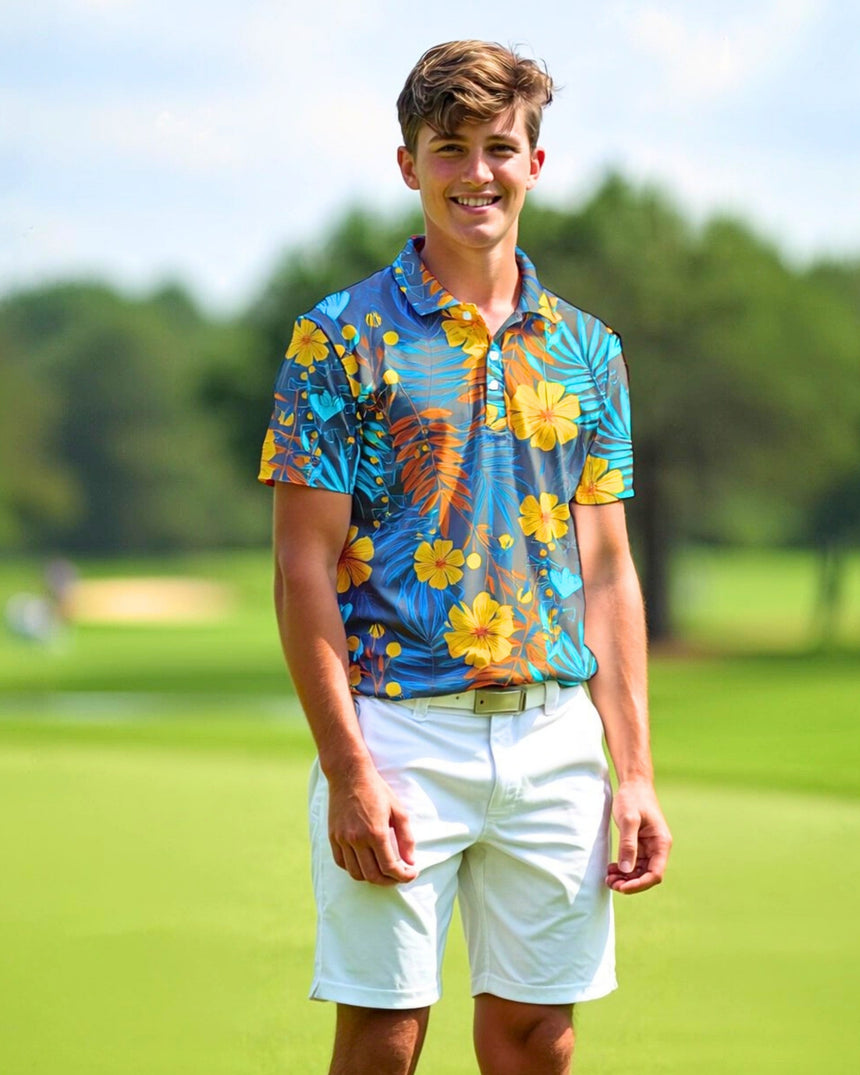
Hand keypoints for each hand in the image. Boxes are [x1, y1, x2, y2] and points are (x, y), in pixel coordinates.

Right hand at [327, 761, 417, 885]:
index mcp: (376, 832)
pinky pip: (342, 863)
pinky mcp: (333, 837)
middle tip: (399, 876)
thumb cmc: (376, 789)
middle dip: (390, 881)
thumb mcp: (398, 810)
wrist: (349, 774)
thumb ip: (406, 838)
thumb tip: (410, 862)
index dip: (404, 876)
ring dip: (372, 878)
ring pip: (356, 873)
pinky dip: (354, 869)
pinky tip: (364, 863)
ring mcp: (342, 839)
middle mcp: (357, 839)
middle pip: (373, 876)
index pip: (390, 867)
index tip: (412, 873)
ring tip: (383, 872)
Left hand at [606, 779, 671, 893]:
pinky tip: (611, 869)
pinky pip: (634, 863)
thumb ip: (628, 844)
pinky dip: (623, 869)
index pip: (655, 873)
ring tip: (608, 878)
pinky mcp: (640, 845)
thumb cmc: (633, 798)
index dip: (640, 884)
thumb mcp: (629, 820)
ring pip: (640, 871)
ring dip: (626, 878)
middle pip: (647, 876)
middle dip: (630, 883)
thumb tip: (625, 869)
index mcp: (661, 843)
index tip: (622, 888)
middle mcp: (658, 848)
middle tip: (610, 883)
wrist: (633, 784)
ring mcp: (649, 847)